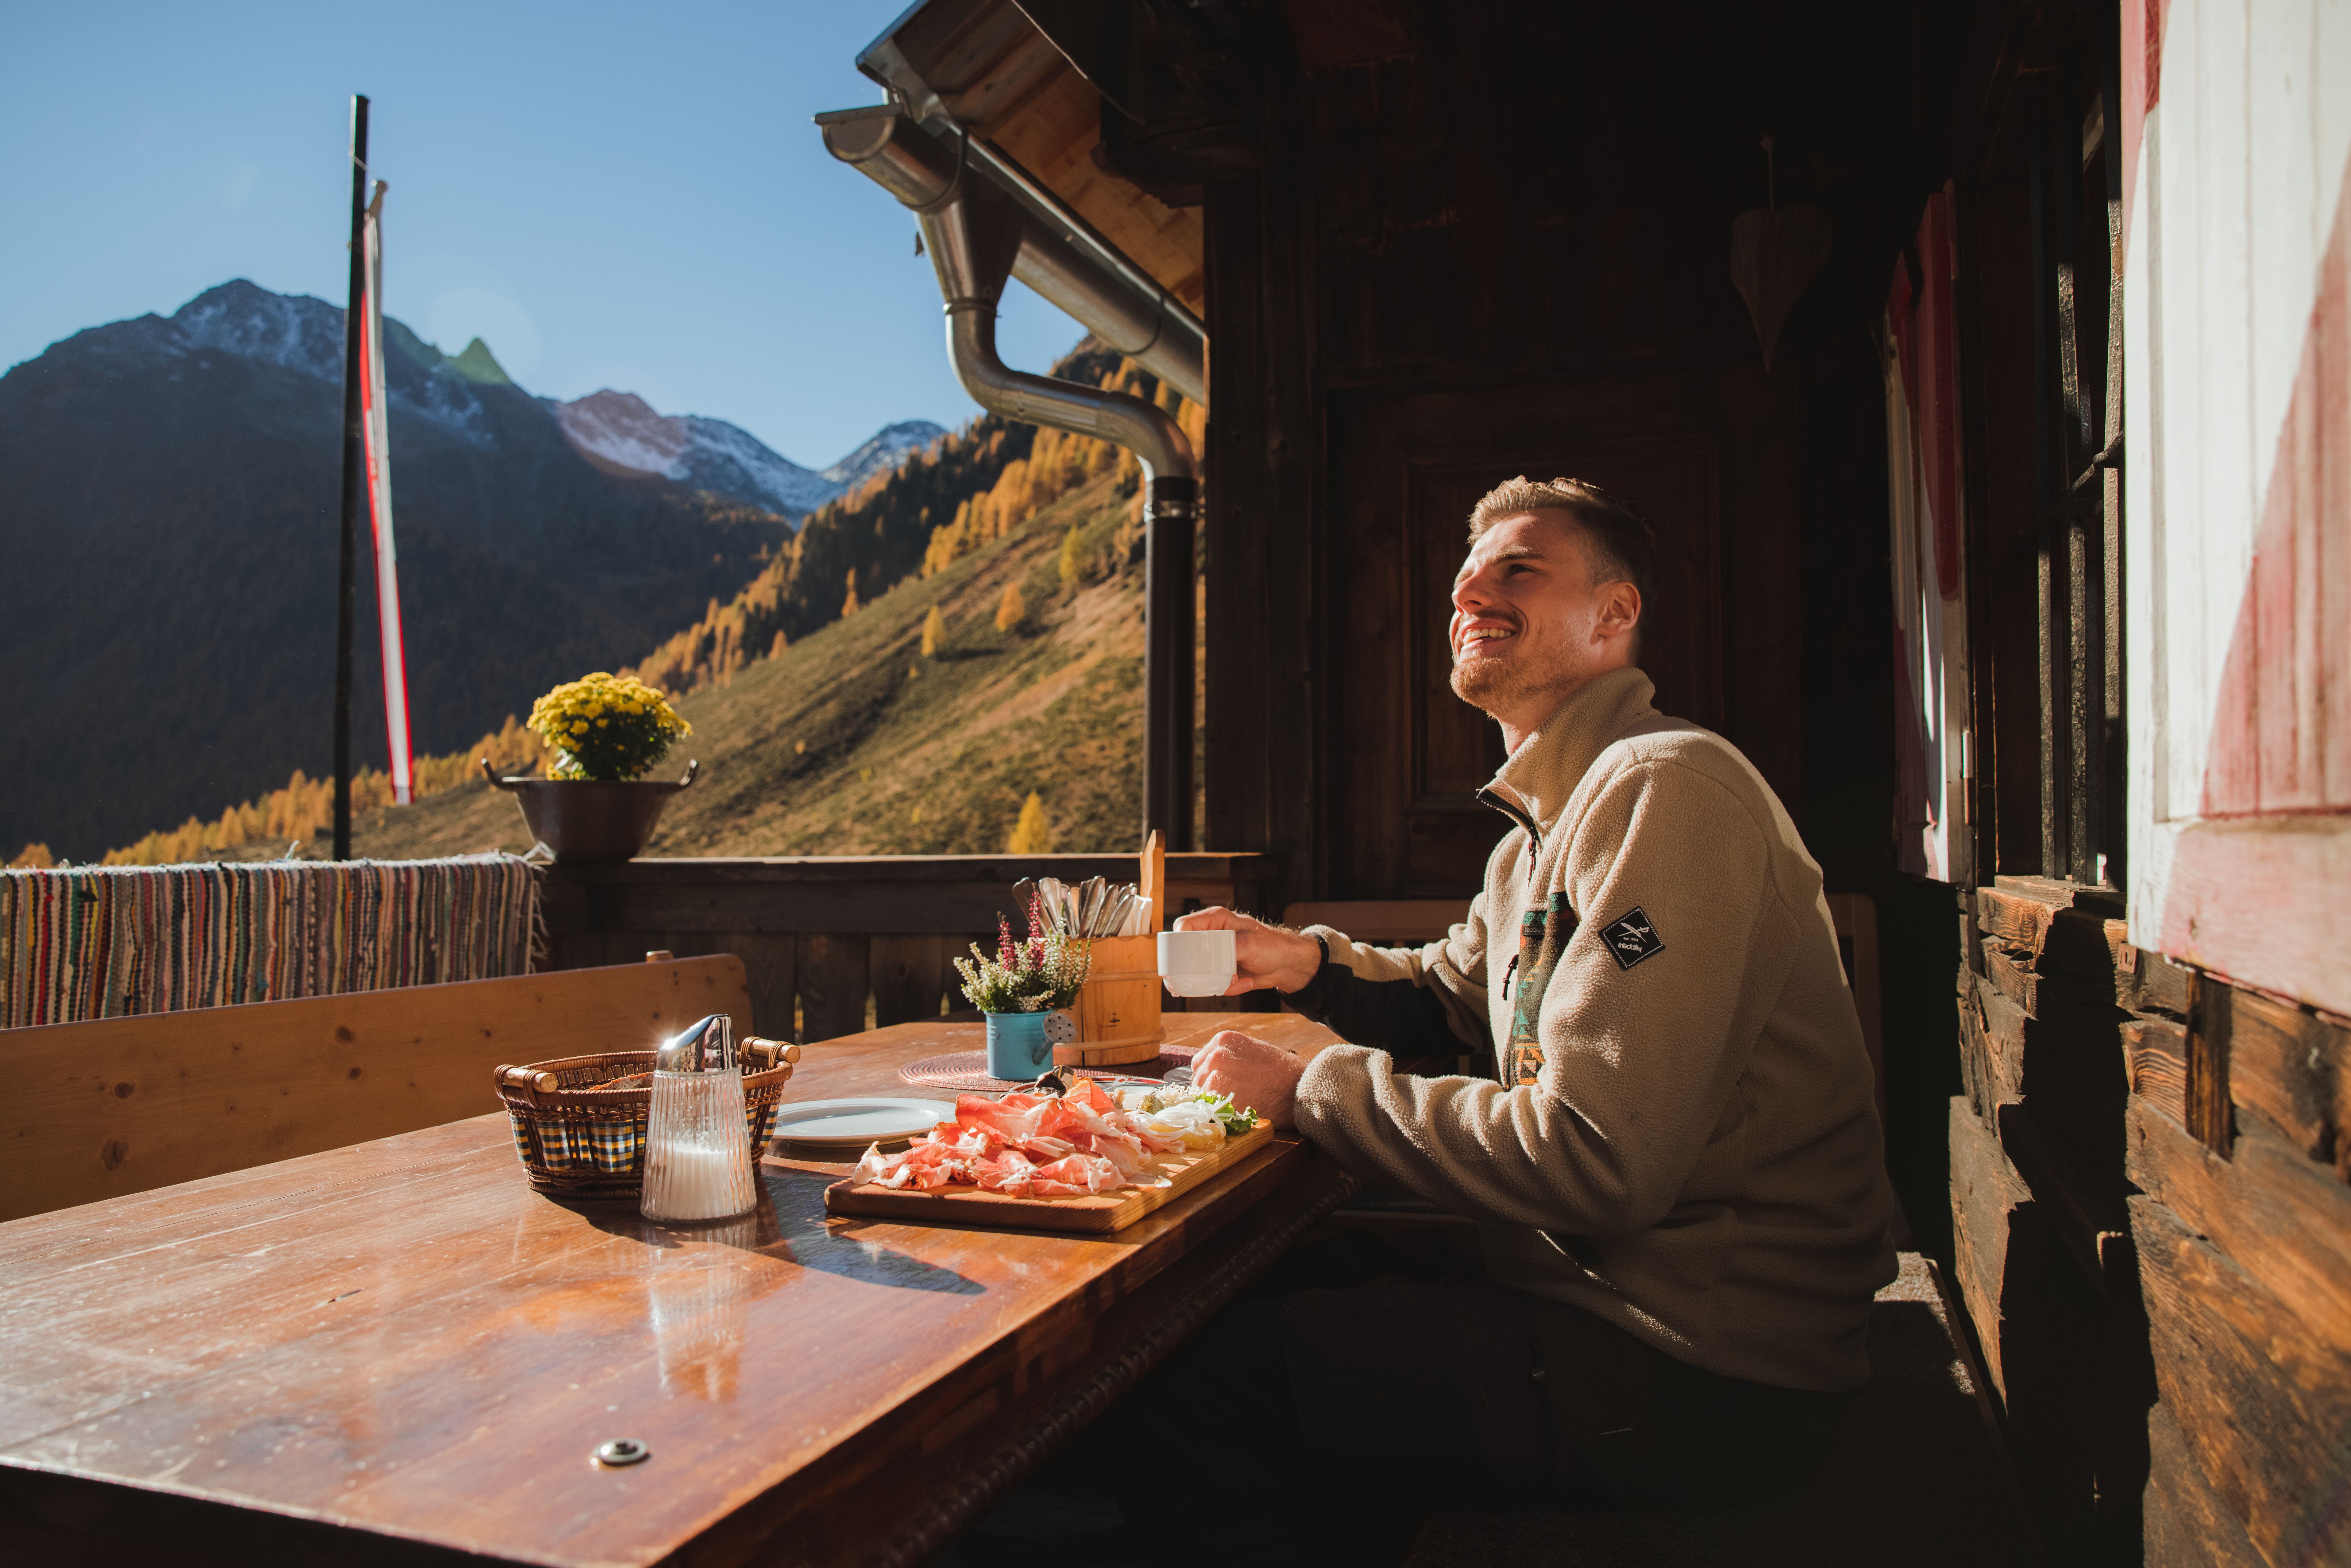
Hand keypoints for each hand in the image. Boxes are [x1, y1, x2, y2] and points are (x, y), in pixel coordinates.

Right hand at [1173, 906, 1322, 995]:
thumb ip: (1227, 949)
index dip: (1179, 941)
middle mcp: (1210, 936)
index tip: (1186, 958)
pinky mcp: (1218, 971)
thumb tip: (1210, 962)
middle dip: (1194, 970)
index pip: (1184, 926)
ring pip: (1195, 973)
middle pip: (1184, 952)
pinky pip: (1211, 983)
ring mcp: (1213, 955)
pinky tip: (1244, 982)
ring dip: (1215, 981)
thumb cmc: (1272, 946)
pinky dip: (1226, 987)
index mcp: (1215, 920)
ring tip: (1236, 979)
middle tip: (1209, 977)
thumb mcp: (1249, 944)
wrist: (1286, 965)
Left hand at [1190, 1030, 1305, 1129]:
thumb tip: (1215, 1068)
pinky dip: (1218, 1111)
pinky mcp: (1220, 1098)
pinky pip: (1209, 1107)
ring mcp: (1215, 1076)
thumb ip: (1231, 1056)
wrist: (1298, 1090)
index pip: (1201, 1061)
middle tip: (1229, 1095)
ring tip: (1235, 1102)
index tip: (1221, 1082)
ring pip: (1202, 1093)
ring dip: (1213, 1101)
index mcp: (1223, 1040)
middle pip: (1199, 1077)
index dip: (1210, 1074)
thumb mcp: (1254, 1050)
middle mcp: (1215, 1055)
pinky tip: (1236, 1110)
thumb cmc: (1282, 1071)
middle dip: (1210, 1087)